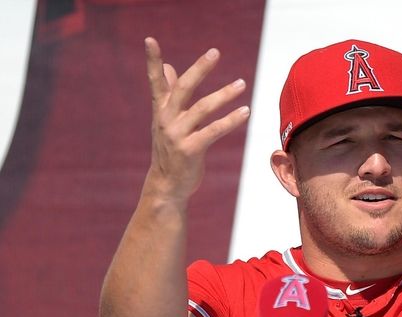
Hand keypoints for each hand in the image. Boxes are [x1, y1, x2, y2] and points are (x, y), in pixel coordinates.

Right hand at [143, 37, 249, 202]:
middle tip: (215, 52)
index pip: (155, 81)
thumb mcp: (166, 121)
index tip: (150, 39)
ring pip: (203, 108)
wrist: (167, 185)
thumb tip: (168, 66)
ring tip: (242, 83)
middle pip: (183, 88)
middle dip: (199, 69)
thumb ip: (168, 93)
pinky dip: (231, 120)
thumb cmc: (171, 150)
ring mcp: (177, 135)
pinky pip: (214, 130)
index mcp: (161, 110)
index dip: (151, 61)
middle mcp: (166, 120)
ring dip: (224, 95)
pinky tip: (245, 111)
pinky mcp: (191, 149)